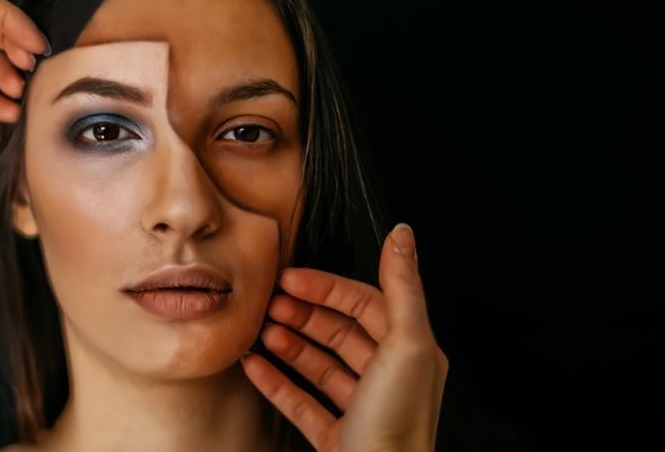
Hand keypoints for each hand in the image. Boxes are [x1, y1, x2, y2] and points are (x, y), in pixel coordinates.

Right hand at [241, 223, 448, 451]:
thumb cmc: (398, 419)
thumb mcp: (406, 343)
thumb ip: (402, 286)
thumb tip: (402, 233)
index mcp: (410, 352)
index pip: (365, 303)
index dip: (327, 287)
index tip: (290, 278)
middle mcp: (388, 378)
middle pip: (340, 332)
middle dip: (304, 314)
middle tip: (271, 303)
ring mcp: (360, 409)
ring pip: (320, 365)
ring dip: (289, 344)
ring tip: (261, 330)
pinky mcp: (336, 437)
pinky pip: (301, 403)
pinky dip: (276, 382)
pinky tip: (254, 365)